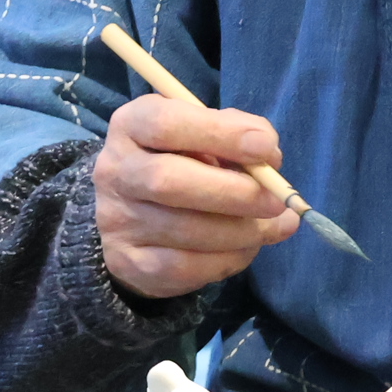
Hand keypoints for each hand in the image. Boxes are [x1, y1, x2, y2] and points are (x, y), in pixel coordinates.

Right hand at [92, 94, 298, 297]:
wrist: (136, 212)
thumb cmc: (182, 160)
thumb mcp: (202, 132)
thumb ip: (235, 133)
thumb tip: (269, 159)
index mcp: (132, 125)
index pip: (165, 124)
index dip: (221, 134)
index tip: (266, 146)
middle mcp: (115, 171)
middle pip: (167, 181)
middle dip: (234, 192)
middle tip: (276, 201)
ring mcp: (116, 220)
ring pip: (183, 230)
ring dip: (241, 231)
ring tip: (271, 226)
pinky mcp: (129, 262)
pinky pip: (184, 268)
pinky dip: (228, 259)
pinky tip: (247, 247)